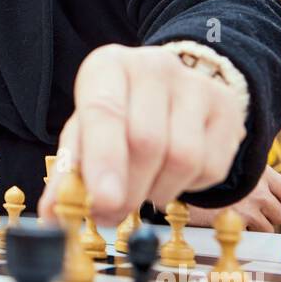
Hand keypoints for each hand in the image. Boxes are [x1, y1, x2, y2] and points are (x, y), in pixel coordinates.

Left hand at [38, 44, 246, 225]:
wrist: (170, 90)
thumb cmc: (118, 117)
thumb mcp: (84, 135)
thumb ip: (69, 174)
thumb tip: (54, 215)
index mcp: (108, 67)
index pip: (105, 112)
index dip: (104, 160)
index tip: (103, 201)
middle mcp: (154, 66)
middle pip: (147, 142)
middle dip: (128, 191)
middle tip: (112, 212)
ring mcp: (196, 85)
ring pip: (183, 159)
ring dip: (158, 192)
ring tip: (143, 189)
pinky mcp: (226, 108)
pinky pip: (211, 167)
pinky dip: (189, 187)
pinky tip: (171, 176)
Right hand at [185, 165, 280, 232]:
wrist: (183, 187)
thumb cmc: (210, 178)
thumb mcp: (237, 169)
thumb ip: (259, 181)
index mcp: (261, 173)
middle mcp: (259, 190)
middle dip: (270, 217)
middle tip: (253, 213)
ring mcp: (249, 208)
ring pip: (268, 228)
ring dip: (256, 226)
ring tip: (237, 216)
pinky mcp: (237, 224)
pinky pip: (251, 235)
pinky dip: (242, 232)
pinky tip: (229, 221)